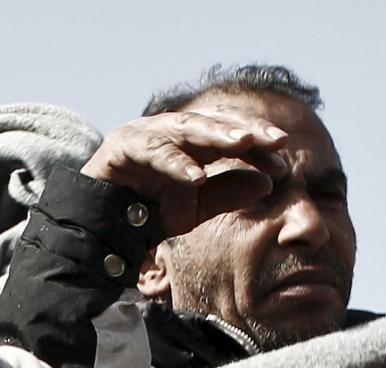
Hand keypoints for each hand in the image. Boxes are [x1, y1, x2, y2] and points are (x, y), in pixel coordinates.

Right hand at [81, 112, 289, 240]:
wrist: (101, 227)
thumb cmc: (148, 213)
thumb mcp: (196, 207)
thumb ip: (228, 194)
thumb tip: (269, 183)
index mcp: (191, 142)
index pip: (230, 135)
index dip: (258, 145)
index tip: (285, 159)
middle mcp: (170, 131)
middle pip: (214, 124)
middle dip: (246, 130)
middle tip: (277, 140)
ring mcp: (145, 134)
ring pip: (186, 128)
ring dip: (216, 134)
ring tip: (244, 144)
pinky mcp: (121, 146)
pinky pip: (152, 151)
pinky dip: (175, 163)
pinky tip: (196, 177)